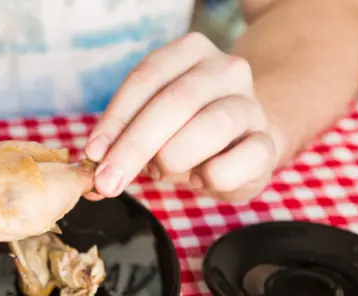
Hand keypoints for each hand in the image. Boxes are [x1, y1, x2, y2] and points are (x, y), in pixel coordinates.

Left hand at [85, 32, 279, 202]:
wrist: (241, 147)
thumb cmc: (185, 134)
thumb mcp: (149, 129)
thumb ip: (120, 144)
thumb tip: (90, 175)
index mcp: (189, 52)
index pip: (146, 78)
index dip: (116, 119)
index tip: (93, 153)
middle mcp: (225, 69)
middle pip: (176, 100)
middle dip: (135, 147)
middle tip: (109, 181)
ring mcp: (251, 104)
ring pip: (213, 125)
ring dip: (174, 158)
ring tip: (161, 172)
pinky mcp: (268, 142)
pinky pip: (244, 159)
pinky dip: (214, 177)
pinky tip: (201, 179)